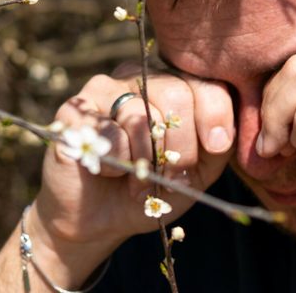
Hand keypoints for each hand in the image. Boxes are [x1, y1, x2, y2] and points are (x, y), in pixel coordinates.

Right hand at [31, 67, 235, 258]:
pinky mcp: (75, 110)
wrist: (100, 219)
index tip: (216, 147)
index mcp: (173, 83)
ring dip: (147, 161)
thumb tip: (220, 135)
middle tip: (172, 175)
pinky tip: (110, 170)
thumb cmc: (154, 188)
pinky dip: (118, 163)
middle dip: (182, 145)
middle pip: (175, 93)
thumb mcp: (198, 170)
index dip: (215, 115)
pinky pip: (111, 133)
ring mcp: (104, 88)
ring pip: (141, 116)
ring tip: (140, 181)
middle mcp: (138, 77)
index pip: (204, 82)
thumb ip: (217, 145)